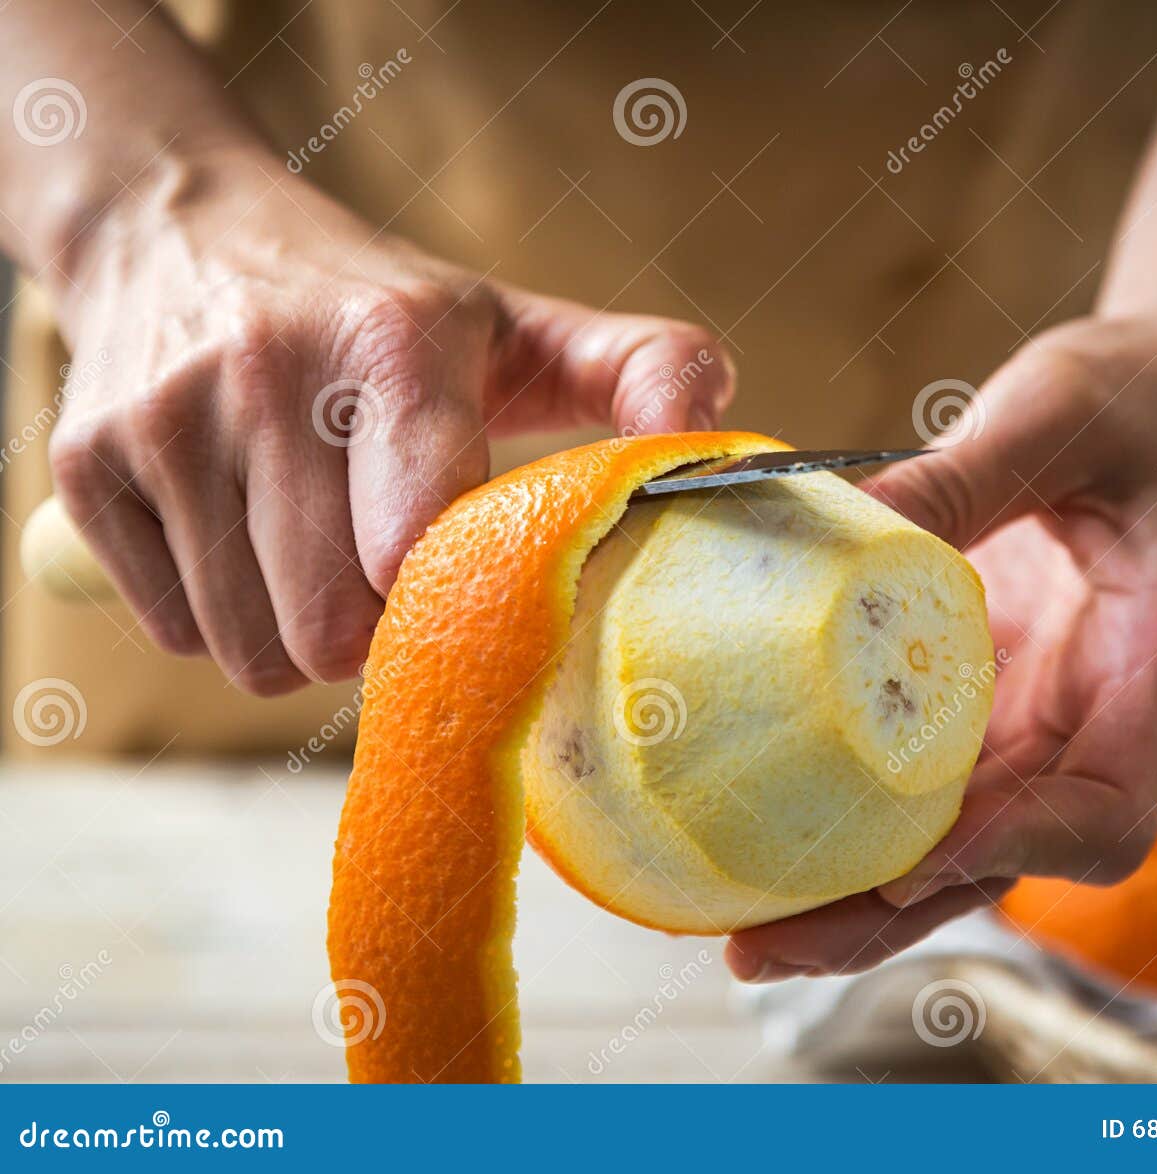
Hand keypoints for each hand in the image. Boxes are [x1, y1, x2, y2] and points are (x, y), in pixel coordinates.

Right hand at [48, 150, 732, 692]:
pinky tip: (248, 541)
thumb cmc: (382, 307)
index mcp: (392, 343)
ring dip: (302, 635)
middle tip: (396, 572)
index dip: (454, 600)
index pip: (420, 549)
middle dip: (379, 631)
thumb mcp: (519, 325)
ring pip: (251, 651)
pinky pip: (176, 632)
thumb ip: (639, 370)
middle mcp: (265, 375)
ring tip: (324, 551)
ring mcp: (162, 422)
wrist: (185, 230)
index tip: (473, 583)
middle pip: (333, 628)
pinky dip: (224, 617)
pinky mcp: (87, 468)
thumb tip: (714, 423)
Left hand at [726, 317, 1156, 980]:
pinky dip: (855, 825)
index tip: (910, 858)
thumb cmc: (1140, 399)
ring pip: (960, 848)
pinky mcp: (998, 709)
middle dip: (890, 915)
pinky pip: (928, 789)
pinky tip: (767, 836)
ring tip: (741, 928)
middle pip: (1010, 861)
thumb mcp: (1056, 413)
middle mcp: (1107, 722)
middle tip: (760, 947)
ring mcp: (1049, 724)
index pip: (1110, 806)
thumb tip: (836, 523)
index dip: (1015, 844)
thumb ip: (962, 474)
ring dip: (857, 897)